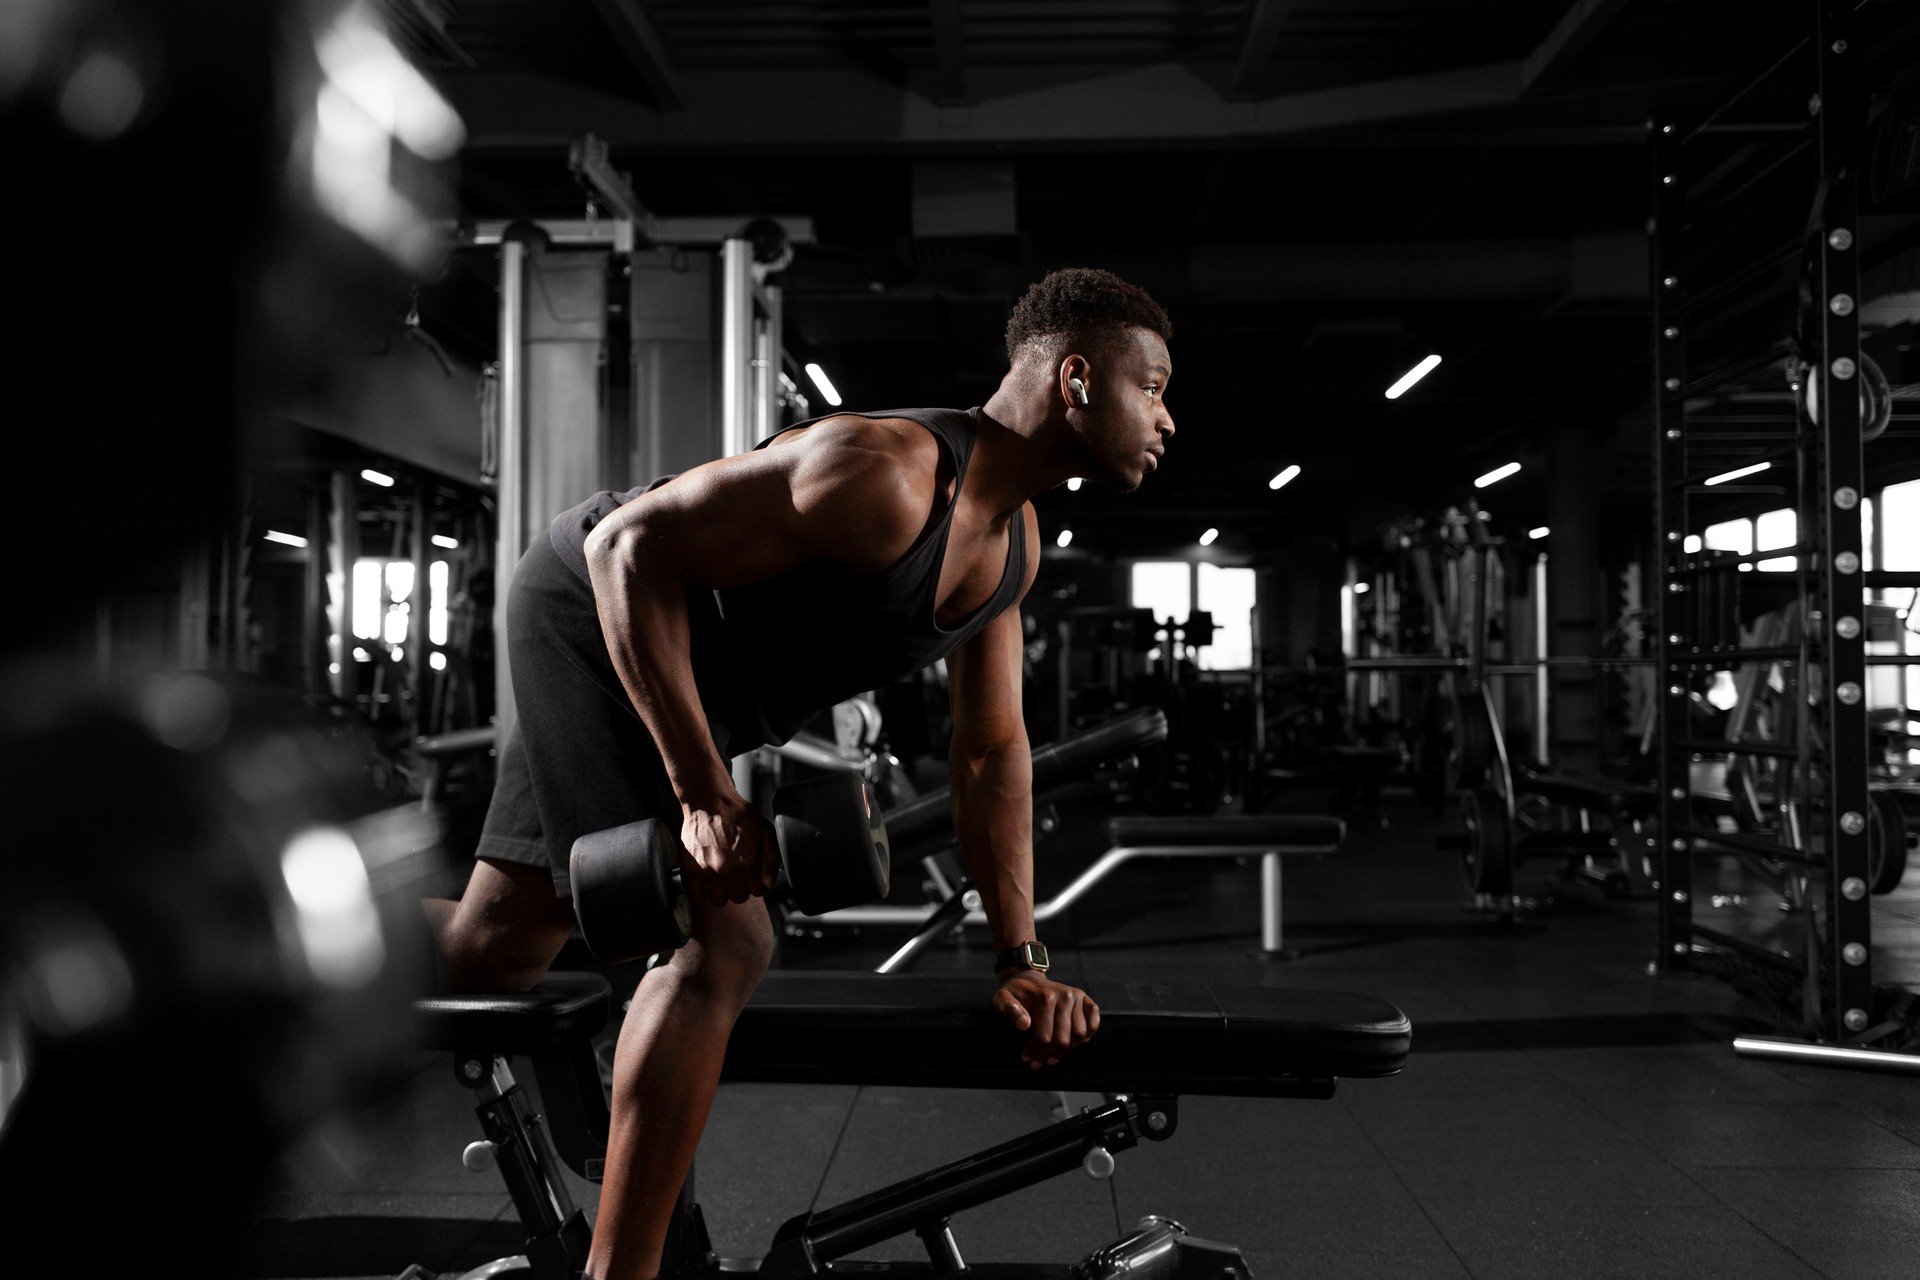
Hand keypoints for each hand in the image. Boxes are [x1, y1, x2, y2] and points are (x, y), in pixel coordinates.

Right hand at [678, 790, 780, 905]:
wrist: (709, 801)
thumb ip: (771, 859)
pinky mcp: (689, 870)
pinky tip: (708, 879)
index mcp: (746, 863)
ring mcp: (706, 872)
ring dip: (723, 891)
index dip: (757, 882)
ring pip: (719, 901)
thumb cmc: (736, 814)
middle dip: (741, 886)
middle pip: (739, 897)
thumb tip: (769, 883)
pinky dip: (702, 892)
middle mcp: (726, 871)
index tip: (752, 874)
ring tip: (723, 876)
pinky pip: (697, 897)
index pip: (758, 891)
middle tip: (737, 872)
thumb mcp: (765, 830)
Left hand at [992, 972, 1099, 1068]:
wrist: (1029, 980)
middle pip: (1062, 1039)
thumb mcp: (1003, 997)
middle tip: (1038, 1062)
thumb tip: (1024, 1025)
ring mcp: (1077, 998)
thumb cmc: (1016, 993)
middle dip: (1048, 1055)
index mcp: (1046, 997)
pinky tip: (1075, 1042)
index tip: (1026, 1058)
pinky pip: (1094, 1022)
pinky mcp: (1085, 1000)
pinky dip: (1088, 1035)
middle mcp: (1065, 996)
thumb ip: (1009, 1009)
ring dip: (1066, 1051)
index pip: (1044, 1035)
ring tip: (1052, 1056)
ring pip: (1079, 1035)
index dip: (1034, 1051)